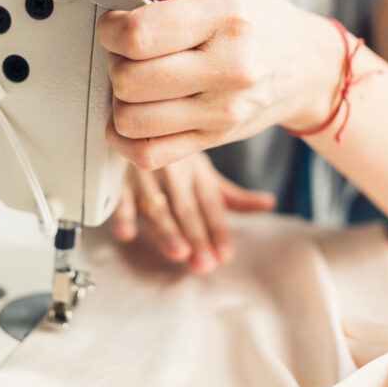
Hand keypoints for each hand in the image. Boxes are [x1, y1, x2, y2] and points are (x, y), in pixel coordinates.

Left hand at [98, 0, 343, 170]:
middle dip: (115, 61)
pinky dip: (127, 137)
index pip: (139, 35)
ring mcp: (221, 110)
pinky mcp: (214, 139)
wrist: (304, 65)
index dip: (111, 29)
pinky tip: (136, 113)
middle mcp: (228, 67)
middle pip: (129, 80)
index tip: (117, 24)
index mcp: (224, 16)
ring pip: (132, 120)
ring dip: (121, 99)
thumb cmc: (256, 16)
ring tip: (139, 79)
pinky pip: (148, 154)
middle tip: (131, 51)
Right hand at [107, 152, 275, 271]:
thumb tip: (268, 203)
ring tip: (178, 252)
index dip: (218, 230)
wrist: (143, 123)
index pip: (211, 206)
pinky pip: (119, 198)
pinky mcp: (119, 181)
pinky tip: (126, 233)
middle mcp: (174, 175)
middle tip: (204, 263)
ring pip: (156, 207)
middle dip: (196, 237)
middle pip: (186, 211)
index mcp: (198, 173)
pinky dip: (121, 215)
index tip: (224, 254)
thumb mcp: (206, 174)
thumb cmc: (176, 155)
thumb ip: (233, 197)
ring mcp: (145, 177)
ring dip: (165, 230)